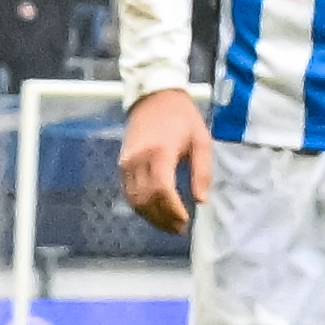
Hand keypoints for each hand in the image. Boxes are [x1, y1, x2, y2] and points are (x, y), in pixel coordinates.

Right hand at [114, 88, 208, 233]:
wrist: (154, 97)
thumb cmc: (182, 118)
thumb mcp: (201, 140)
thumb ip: (202, 172)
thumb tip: (201, 201)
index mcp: (161, 151)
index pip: (162, 189)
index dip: (172, 210)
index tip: (185, 220)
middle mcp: (139, 159)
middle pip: (147, 199)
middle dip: (163, 218)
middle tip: (179, 228)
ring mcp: (127, 162)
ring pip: (135, 199)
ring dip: (151, 217)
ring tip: (169, 225)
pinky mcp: (122, 164)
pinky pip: (128, 192)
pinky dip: (140, 207)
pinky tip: (154, 213)